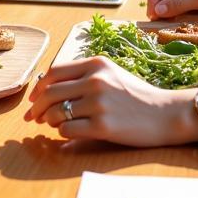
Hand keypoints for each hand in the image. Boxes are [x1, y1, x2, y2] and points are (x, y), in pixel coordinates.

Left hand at [25, 57, 194, 145]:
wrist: (165, 113)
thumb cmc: (135, 95)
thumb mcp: (110, 73)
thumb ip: (82, 75)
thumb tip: (46, 87)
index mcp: (95, 64)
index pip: (53, 73)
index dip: (39, 88)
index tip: (34, 99)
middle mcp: (95, 80)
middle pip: (50, 93)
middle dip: (37, 107)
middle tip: (33, 118)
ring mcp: (99, 103)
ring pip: (57, 113)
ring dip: (50, 121)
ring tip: (53, 124)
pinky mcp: (103, 126)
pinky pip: (68, 130)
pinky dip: (62, 133)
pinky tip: (69, 133)